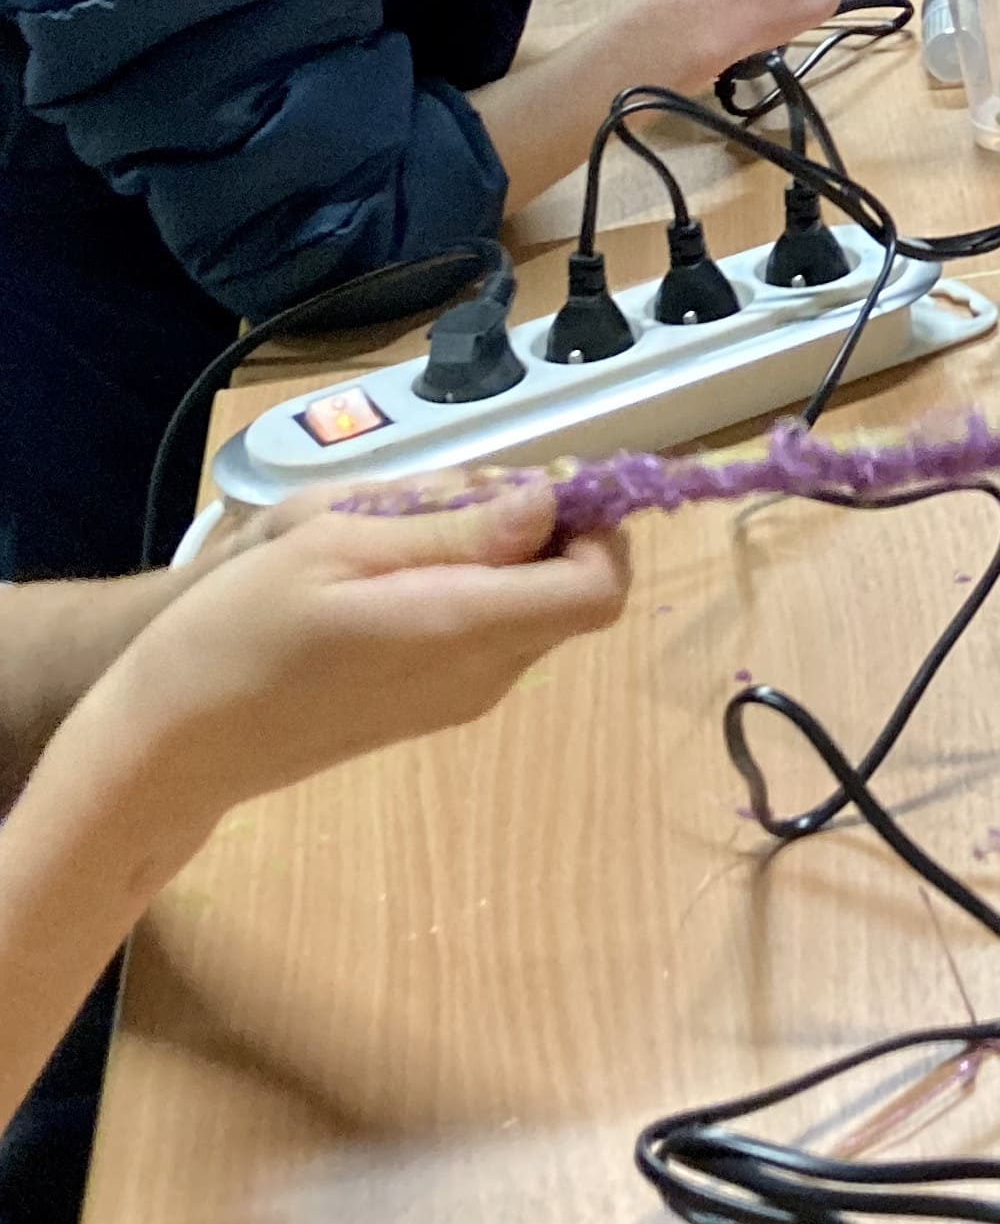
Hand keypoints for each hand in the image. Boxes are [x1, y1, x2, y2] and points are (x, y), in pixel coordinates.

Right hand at [95, 482, 627, 841]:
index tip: (545, 479)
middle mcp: (483, 675)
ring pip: (532, 609)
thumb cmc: (239, 628)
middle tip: (460, 492)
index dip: (597, 525)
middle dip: (546, 528)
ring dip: (503, 554)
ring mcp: (461, 699)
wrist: (174, 744)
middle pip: (572, 593)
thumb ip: (451, 528)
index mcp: (465, 629)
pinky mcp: (432, 706)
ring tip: (407, 527)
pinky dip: (473, 587)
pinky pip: (491, 634)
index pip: (599, 587)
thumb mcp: (335, 545)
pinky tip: (394, 568)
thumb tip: (549, 500)